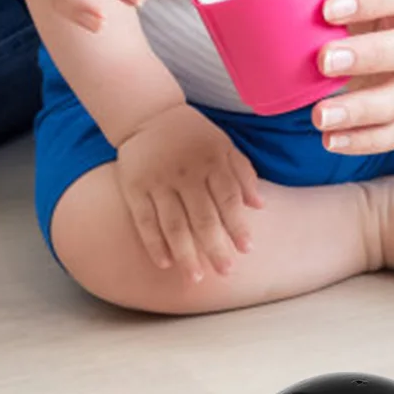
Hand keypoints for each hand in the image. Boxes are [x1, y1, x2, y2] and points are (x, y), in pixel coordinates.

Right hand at [114, 103, 263, 282]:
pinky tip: (166, 263)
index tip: (247, 249)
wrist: (148, 114)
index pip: (228, 199)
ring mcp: (158, 182)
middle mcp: (185, 174)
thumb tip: (260, 206)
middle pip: (203, 217)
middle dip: (215, 247)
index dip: (238, 225)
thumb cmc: (193, 134)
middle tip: (226, 272)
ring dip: (186, 254)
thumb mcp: (224, 144)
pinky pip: (145, 221)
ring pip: (174, 225)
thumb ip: (243, 173)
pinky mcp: (134, 189)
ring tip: (196, 278)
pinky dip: (154, 244)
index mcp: (212, 161)